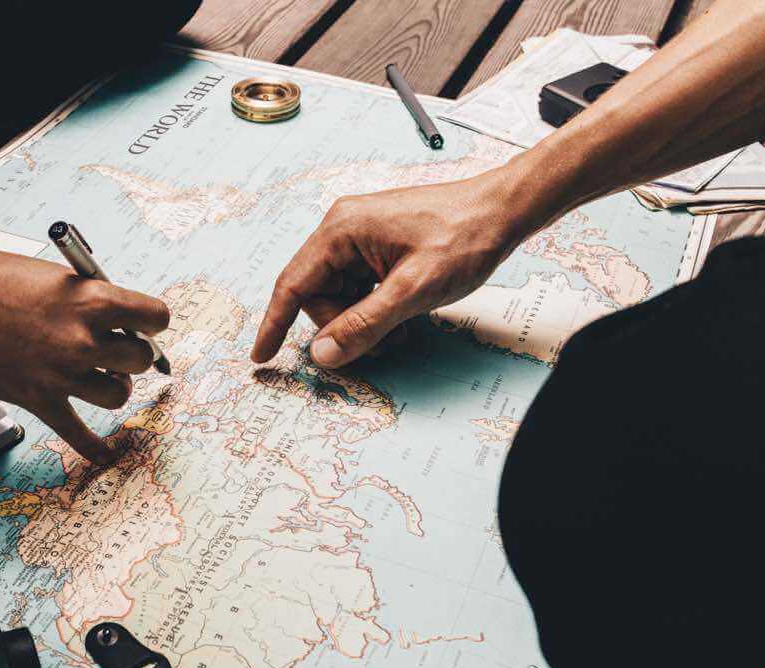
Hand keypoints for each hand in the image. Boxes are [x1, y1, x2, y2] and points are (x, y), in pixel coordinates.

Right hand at [0, 252, 168, 463]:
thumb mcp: (54, 275)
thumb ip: (89, 297)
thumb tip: (118, 320)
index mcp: (92, 300)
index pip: (155, 317)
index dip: (152, 319)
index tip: (145, 323)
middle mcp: (83, 340)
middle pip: (141, 360)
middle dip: (134, 353)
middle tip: (120, 348)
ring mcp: (61, 374)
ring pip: (118, 395)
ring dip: (114, 385)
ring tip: (103, 376)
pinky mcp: (39, 400)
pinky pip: (77, 433)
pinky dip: (93, 447)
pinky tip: (106, 454)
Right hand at [251, 168, 538, 367]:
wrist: (503, 211)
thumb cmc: (463, 238)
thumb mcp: (412, 291)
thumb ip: (363, 325)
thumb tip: (322, 354)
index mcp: (340, 231)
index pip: (292, 286)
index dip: (273, 325)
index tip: (261, 358)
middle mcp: (342, 229)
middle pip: (317, 297)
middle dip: (342, 327)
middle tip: (381, 342)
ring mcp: (360, 237)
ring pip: (339, 297)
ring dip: (362, 322)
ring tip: (399, 330)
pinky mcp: (377, 246)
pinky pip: (358, 288)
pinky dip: (373, 309)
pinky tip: (400, 316)